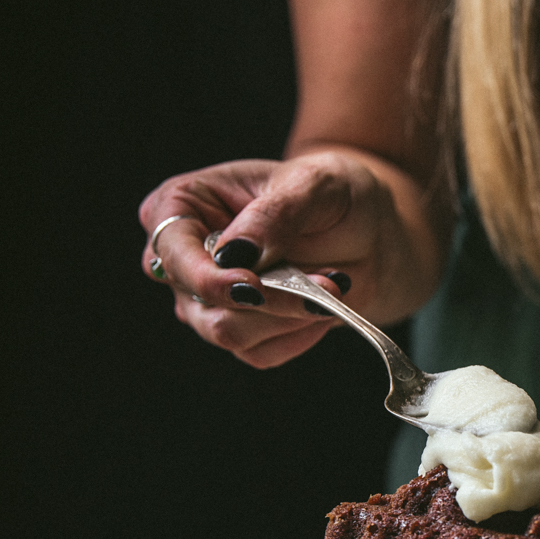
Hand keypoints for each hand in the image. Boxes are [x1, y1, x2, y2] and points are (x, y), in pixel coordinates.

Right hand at [138, 149, 415, 368]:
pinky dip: (299, 332)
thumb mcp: (312, 185)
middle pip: (199, 304)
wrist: (368, 231)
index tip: (252, 286)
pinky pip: (261, 352)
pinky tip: (322, 305)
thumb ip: (272, 216)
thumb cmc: (331, 193)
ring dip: (290, 315)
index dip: (206, 277)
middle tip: (325, 285)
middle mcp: (185, 258)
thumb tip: (233, 255)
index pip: (171, 251)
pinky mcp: (240, 332)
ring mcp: (207, 301)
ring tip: (333, 284)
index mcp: (183, 204)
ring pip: (229, 334)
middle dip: (266, 301)